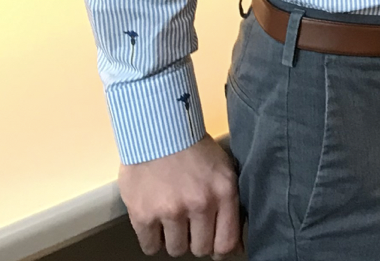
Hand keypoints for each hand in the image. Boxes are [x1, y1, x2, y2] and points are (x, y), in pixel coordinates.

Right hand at [117, 136, 240, 256]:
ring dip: (174, 240)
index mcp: (224, 193)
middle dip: (196, 241)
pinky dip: (152, 240)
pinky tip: (155, 224)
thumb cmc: (193, 148)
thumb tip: (236, 246)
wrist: (158, 130)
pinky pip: (150, 246)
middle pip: (200, 248)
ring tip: (172, 220)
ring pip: (175, 249)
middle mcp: (199, 205)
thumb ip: (230, 205)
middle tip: (190, 227)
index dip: (220, 250)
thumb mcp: (223, 170)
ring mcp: (170, 211)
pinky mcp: (143, 214)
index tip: (214, 248)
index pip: (226, 242)